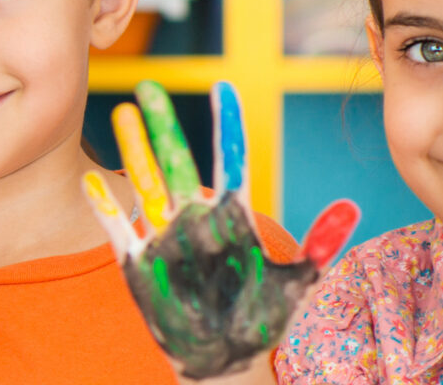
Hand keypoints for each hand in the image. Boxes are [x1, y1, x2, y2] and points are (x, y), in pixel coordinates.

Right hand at [86, 81, 359, 380]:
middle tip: (150, 85)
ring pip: (146, 182)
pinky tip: (91, 181)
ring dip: (134, 150)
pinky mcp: (138, 261)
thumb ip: (320, 242)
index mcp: (233, 214)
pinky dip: (104, 205)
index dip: (227, 122)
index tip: (223, 86)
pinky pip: (117, 227)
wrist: (224, 358)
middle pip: (178, 159)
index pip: (230, 157)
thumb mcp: (298, 281)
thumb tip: (351, 207)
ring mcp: (164, 236)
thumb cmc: (262, 319)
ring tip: (122, 114)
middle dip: (163, 123)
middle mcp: (196, 216)